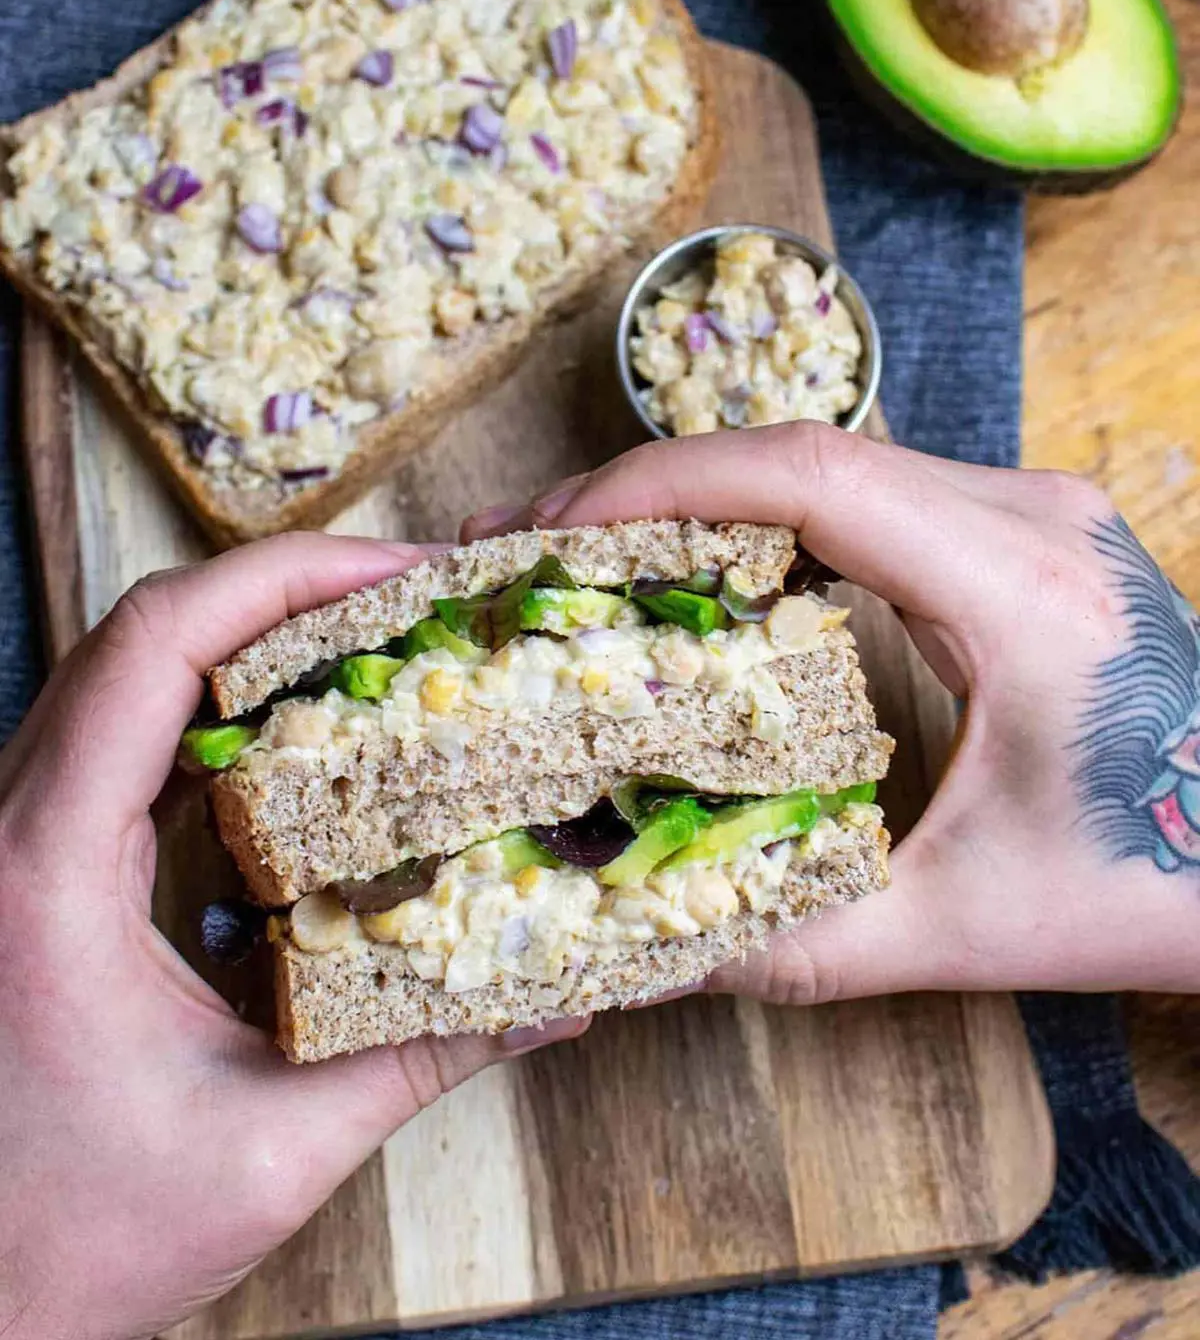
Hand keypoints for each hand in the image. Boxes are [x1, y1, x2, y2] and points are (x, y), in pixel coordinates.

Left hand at [0, 535, 581, 1339]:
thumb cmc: (70, 1245)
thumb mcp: (270, 1148)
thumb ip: (419, 1057)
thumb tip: (552, 1000)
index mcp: (47, 870)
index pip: (154, 649)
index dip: (282, 582)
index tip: (398, 574)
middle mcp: (9, 830)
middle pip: (141, 635)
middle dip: (284, 592)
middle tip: (411, 596)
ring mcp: (11, 844)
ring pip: (125, 676)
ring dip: (252, 642)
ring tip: (373, 642)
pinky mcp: (31, 869)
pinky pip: (123, 743)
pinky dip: (218, 711)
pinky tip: (301, 738)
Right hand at [464, 423, 1199, 1003]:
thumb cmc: (1158, 883)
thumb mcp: (966, 932)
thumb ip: (795, 946)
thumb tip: (638, 957)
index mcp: (1022, 586)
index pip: (815, 477)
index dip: (665, 483)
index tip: (557, 526)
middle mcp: (1031, 515)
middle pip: (807, 452)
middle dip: (656, 488)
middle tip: (541, 546)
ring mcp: (1033, 511)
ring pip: (832, 463)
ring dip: (708, 499)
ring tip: (597, 557)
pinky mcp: (1023, 531)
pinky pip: (869, 497)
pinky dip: (769, 522)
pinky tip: (705, 572)